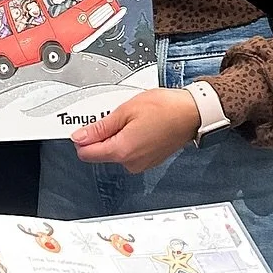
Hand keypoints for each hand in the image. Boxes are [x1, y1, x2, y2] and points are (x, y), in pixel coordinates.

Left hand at [69, 90, 203, 172]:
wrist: (192, 113)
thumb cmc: (164, 108)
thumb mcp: (126, 110)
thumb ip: (100, 126)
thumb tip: (80, 136)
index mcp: (122, 150)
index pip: (87, 153)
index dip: (81, 137)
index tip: (82, 125)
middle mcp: (131, 162)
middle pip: (100, 152)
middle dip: (100, 134)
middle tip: (113, 114)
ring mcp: (141, 163)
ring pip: (115, 151)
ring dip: (116, 135)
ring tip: (130, 117)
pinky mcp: (148, 160)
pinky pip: (129, 151)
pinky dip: (128, 138)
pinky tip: (138, 124)